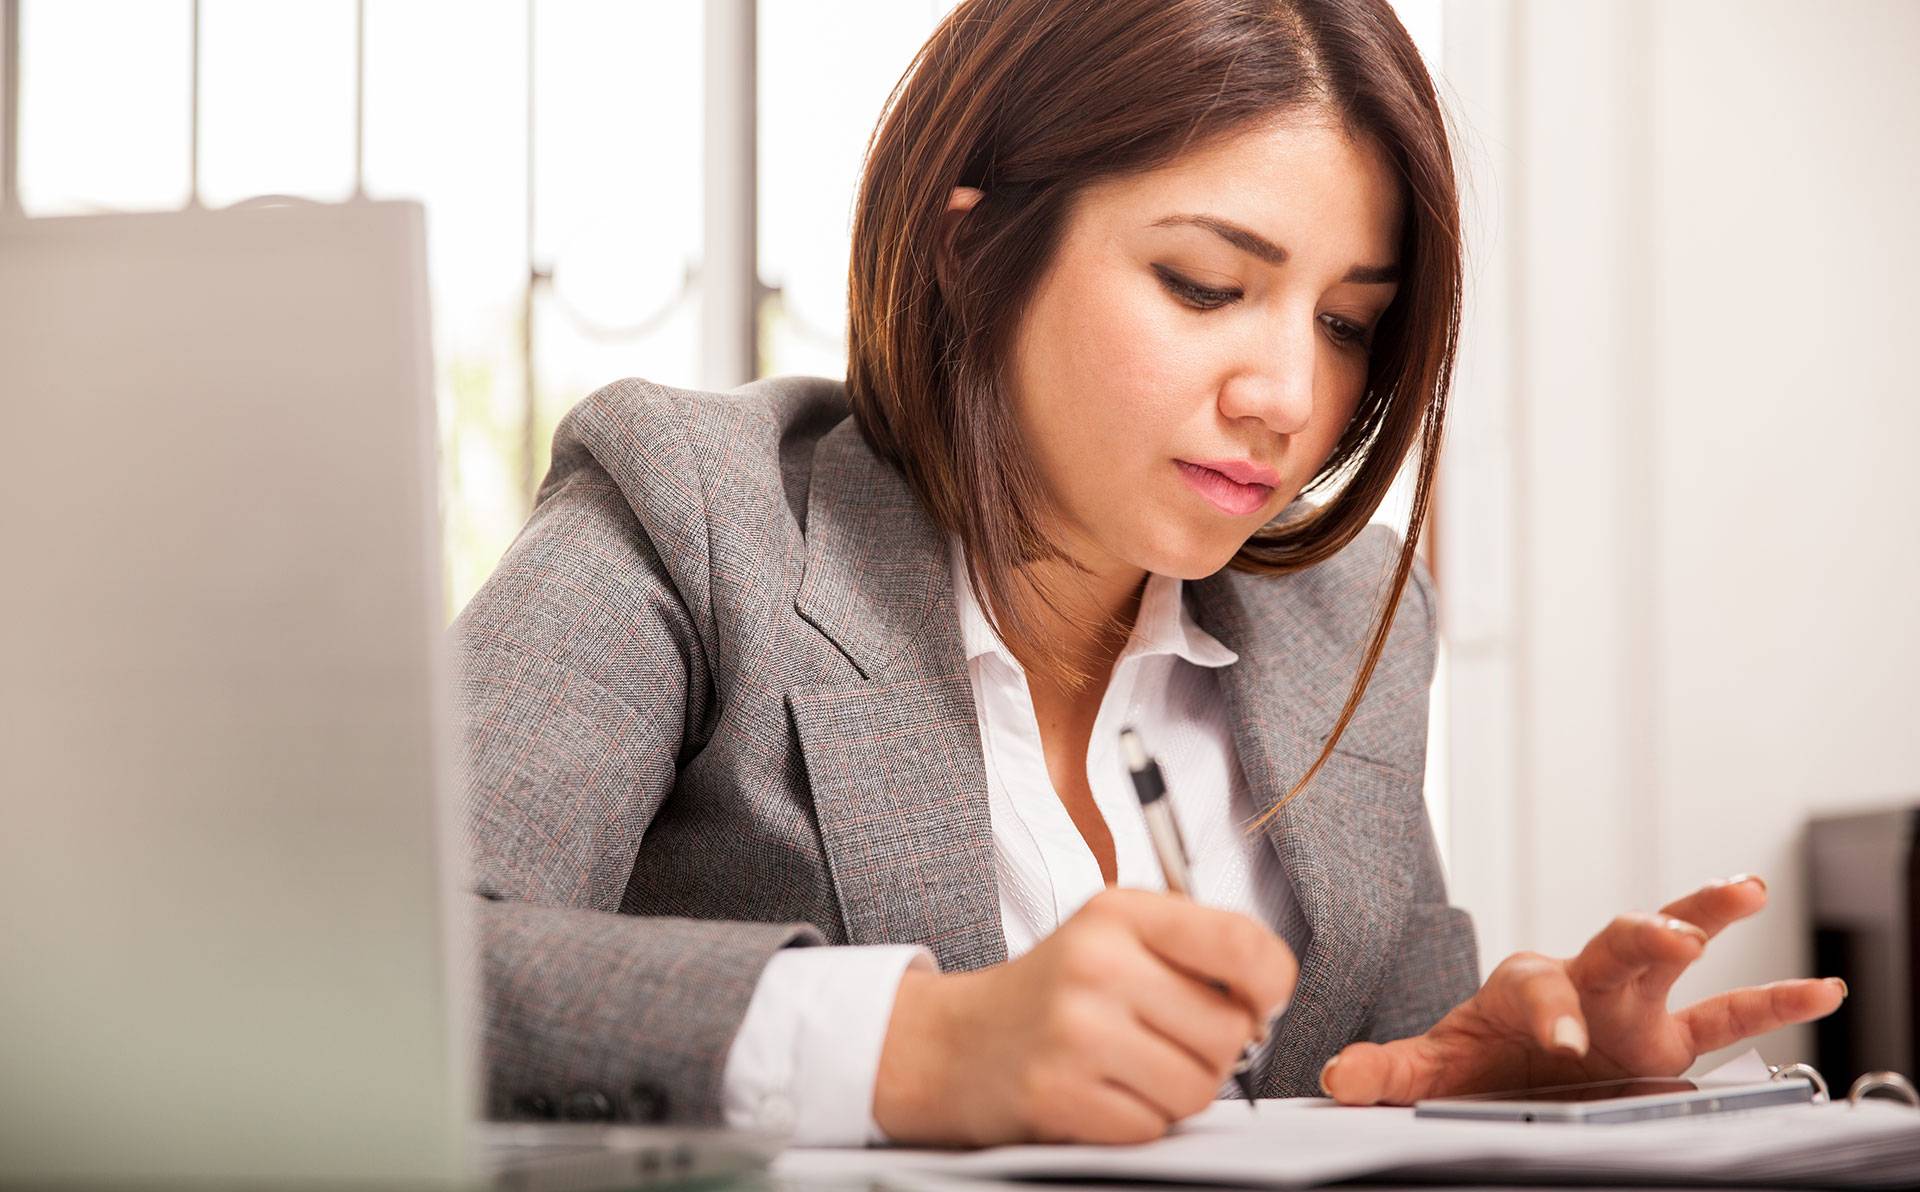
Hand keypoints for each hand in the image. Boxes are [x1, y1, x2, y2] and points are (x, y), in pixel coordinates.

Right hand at [873, 886, 1297, 1146]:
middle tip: (1161, 1041)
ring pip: (1198, 1088)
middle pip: (1230, 1031)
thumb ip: (1195, 951)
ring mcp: (1074, 1030)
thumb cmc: (1053, 992)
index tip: (1256, 1001)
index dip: (1270, 985)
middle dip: (1211, 1051)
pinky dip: (1135, 1121)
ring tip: (1128, 1069)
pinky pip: (1152, 1127)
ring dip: (1175, 1093)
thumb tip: (1271, 1001)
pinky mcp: (1058, 1094)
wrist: (953, 1043)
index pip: (1243, 944)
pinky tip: (1100, 1093)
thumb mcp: (1114, 937)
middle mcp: (1096, 963)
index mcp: (1119, 913)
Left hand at [1320, 874, 1847, 1104]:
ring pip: (1673, 952)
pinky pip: (1729, 1018)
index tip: (1559, 1043)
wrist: (1509, 1072)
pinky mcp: (1667, 1040)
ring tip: (1747, 886)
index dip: (1551, 1014)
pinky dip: (1775, 1002)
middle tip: (1669, 928)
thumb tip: (1336, 1076)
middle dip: (1639, 933)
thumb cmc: (1478, 1059)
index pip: (1540, 990)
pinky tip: (1825, 990)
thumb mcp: (1431, 1069)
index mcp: (1526, 987)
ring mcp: (1633, 1007)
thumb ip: (1388, 1070)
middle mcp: (1586, 983)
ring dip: (1704, 915)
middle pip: (1611, 944)